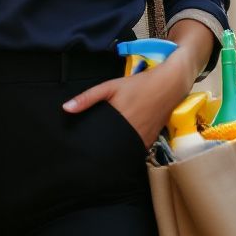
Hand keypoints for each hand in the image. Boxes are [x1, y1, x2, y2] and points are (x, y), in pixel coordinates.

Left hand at [62, 55, 199, 148]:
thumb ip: (88, 98)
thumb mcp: (110, 87)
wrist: (169, 85)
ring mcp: (143, 139)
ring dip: (114, 151)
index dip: (90, 147)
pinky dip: (128, 148)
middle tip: (88, 151)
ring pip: (124, 150)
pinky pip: (136, 148)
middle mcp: (132, 133)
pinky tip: (120, 145)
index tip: (79, 151)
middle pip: (111, 148)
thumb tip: (66, 108)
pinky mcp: (151, 140)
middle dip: (100, 151)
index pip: (100, 141)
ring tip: (103, 149)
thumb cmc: (139, 84)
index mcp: (120, 121)